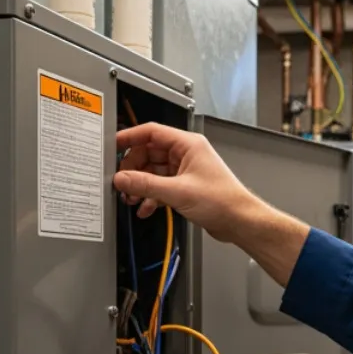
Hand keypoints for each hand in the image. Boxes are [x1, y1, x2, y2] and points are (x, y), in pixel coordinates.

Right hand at [113, 123, 257, 241]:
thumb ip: (146, 184)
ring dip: (140, 185)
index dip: (130, 137)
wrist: (239, 221)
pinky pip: (160, 186)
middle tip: (121, 182)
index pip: (151, 132)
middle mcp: (186, 154)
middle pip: (149, 153)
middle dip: (133, 168)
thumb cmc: (223, 201)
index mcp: (188, 144)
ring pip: (153, 171)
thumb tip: (122, 179)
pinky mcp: (185, 186)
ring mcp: (185, 170)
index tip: (113, 146)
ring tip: (131, 198)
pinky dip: (151, 196)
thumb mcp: (178, 192)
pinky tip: (145, 208)